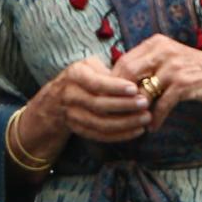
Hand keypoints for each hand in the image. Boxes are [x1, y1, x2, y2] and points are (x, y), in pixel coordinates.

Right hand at [25, 54, 149, 147]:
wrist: (56, 98)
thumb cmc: (82, 77)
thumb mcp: (90, 65)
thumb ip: (108, 71)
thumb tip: (135, 79)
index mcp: (75, 75)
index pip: (96, 83)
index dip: (115, 87)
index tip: (135, 89)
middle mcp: (70, 95)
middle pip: (98, 105)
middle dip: (124, 105)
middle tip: (145, 103)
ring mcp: (72, 114)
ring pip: (101, 123)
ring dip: (126, 123)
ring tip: (145, 118)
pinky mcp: (78, 129)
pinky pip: (100, 136)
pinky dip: (120, 135)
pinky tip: (137, 130)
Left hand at [112, 34, 201, 129]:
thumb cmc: (191, 68)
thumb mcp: (167, 58)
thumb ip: (146, 65)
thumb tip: (116, 81)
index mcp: (155, 43)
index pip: (123, 61)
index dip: (112, 80)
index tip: (108, 97)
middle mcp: (162, 51)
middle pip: (128, 73)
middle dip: (119, 94)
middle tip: (116, 111)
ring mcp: (173, 67)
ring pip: (143, 90)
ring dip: (136, 109)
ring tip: (132, 121)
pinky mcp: (183, 83)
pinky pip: (161, 104)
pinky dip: (155, 118)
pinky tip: (152, 126)